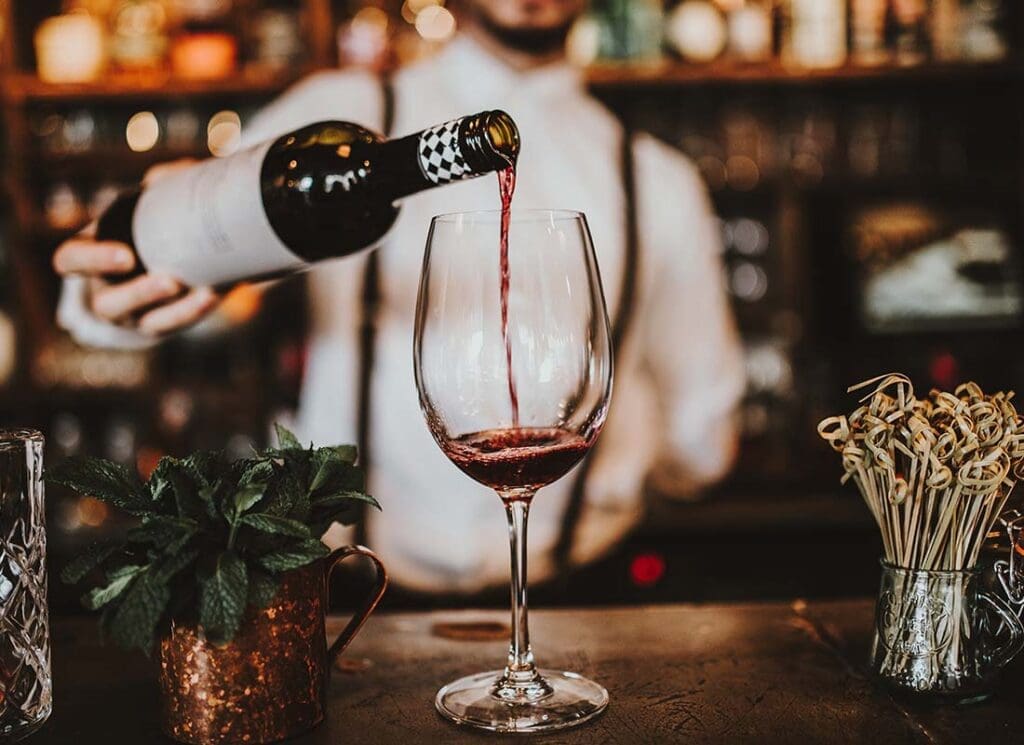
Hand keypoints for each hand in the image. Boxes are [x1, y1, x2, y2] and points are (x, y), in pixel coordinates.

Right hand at [51, 160, 221, 336]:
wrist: (187, 246)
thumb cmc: (157, 215)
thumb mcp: (156, 196)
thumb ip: (163, 181)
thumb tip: (173, 176)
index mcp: (91, 253)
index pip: (71, 261)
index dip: (92, 261)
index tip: (127, 255)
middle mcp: (106, 288)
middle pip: (107, 303)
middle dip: (138, 295)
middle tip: (169, 281)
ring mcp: (133, 312)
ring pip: (145, 322)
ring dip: (173, 311)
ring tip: (202, 293)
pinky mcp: (162, 323)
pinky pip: (175, 325)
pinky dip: (195, 312)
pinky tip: (213, 294)